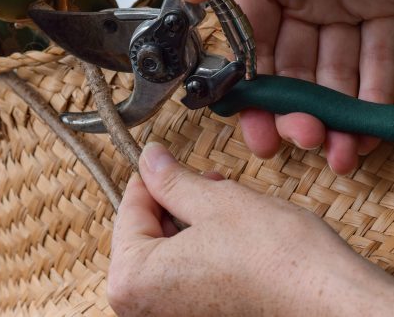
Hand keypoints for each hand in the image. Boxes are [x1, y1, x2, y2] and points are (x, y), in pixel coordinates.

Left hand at [108, 143, 393, 316]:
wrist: (333, 305)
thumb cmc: (276, 260)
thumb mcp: (213, 201)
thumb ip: (170, 180)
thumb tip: (149, 159)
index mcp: (132, 281)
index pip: (128, 212)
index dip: (150, 180)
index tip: (164, 161)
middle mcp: (144, 310)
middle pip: (147, 236)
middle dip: (175, 204)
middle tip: (205, 181)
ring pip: (170, 256)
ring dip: (192, 226)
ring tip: (226, 206)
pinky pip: (189, 279)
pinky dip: (205, 254)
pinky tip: (233, 237)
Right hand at [184, 0, 393, 173]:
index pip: (246, 37)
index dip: (246, 81)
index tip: (249, 118)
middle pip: (289, 66)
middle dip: (288, 110)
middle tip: (295, 139)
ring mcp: (351, 3)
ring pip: (335, 74)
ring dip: (331, 116)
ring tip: (333, 149)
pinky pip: (384, 62)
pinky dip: (376, 100)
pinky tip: (367, 127)